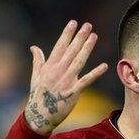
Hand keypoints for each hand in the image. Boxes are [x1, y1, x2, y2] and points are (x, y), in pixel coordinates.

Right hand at [25, 20, 107, 134]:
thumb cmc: (38, 96)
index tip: (73, 23)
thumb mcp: (35, 76)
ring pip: (79, 61)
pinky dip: (95, 73)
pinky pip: (86, 80)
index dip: (67, 34)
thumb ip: (38, 60)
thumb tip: (34, 47)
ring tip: (94, 37)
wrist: (40, 116)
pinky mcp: (73, 92)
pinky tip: (104, 66)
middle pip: (71, 51)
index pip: (60, 46)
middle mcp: (58, 71)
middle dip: (79, 37)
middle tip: (88, 25)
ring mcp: (66, 81)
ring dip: (87, 48)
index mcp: (49, 66)